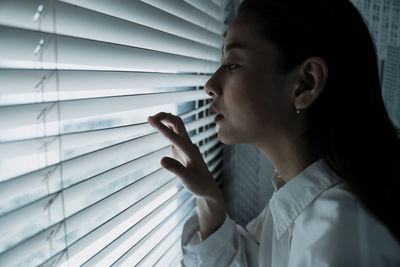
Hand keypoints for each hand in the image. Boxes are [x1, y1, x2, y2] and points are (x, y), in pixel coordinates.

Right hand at [148, 112, 225, 239]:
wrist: (207, 187)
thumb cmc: (199, 184)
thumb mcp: (187, 179)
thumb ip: (175, 169)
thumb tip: (162, 160)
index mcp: (189, 150)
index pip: (173, 135)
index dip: (160, 126)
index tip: (149, 119)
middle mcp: (188, 144)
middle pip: (177, 122)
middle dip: (164, 116)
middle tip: (150, 118)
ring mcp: (185, 145)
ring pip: (176, 125)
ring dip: (165, 119)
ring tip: (152, 119)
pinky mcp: (182, 149)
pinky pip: (174, 132)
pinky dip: (166, 126)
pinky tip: (160, 127)